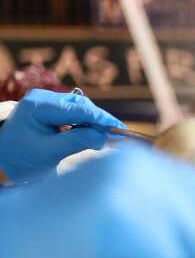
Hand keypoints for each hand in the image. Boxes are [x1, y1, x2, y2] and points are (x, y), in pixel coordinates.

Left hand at [0, 89, 123, 182]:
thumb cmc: (20, 158)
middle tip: (113, 138)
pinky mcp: (51, 108)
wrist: (3, 159)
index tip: (120, 129)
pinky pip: (75, 112)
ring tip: (102, 139)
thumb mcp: (48, 152)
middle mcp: (42, 98)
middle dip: (98, 121)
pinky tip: (91, 135)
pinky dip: (86, 123)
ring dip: (93, 122)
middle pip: (81, 105)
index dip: (101, 118)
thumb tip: (104, 136)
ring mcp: (47, 101)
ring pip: (80, 108)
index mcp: (37, 106)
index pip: (77, 109)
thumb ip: (76, 142)